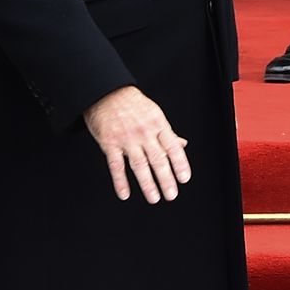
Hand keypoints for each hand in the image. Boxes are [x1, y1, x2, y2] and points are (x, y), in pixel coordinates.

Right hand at [84, 86, 191, 203]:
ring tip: (154, 198)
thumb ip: (167, 132)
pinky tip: (125, 194)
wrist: (106, 91)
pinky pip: (116, 165)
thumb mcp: (155, 114)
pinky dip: (120, 181)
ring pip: (139, 165)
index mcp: (158, 124)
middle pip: (158, 159)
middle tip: (172, 194)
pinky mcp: (109, 143)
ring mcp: (126, 138)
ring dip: (147, 184)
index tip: (184, 179)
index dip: (180, 164)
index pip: (173, 147)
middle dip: (166, 179)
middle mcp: (144, 132)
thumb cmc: (133, 103)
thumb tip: (183, 144)